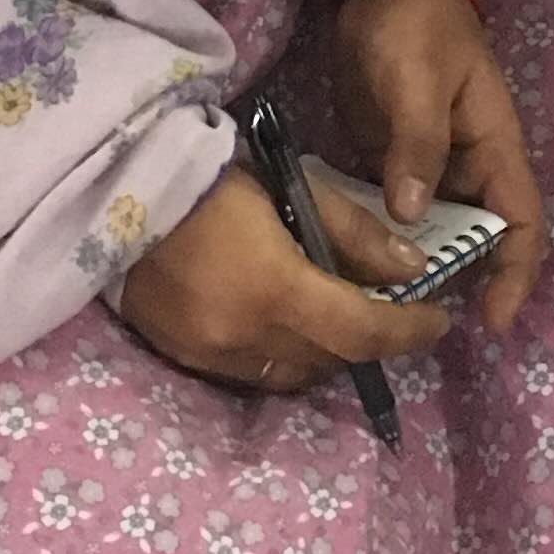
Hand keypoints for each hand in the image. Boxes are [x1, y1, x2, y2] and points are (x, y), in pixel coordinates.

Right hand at [112, 166, 452, 393]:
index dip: (409, 332)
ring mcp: (208, 355)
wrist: (114, 186)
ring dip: (327, 355)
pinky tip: (289, 325)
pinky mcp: (182, 357)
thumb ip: (356, 232)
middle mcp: (241, 337)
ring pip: (292, 377)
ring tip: (344, 319)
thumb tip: (413, 271)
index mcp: (273, 290)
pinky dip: (283, 357)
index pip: (361, 332)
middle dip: (369, 339)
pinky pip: (252, 374)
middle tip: (392, 308)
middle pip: (329, 360)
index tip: (439, 319)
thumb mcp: (293, 187)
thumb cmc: (210, 176)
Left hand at [329, 0, 548, 333]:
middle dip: (455, 283)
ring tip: (376, 305)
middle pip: (476, 239)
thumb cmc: (413, 23)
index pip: (520, 224)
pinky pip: (395, 212)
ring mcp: (432, 164)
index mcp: (494, 146)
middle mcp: (470, 165)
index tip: (491, 323)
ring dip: (413, 266)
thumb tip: (410, 214)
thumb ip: (417, 146)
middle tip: (411, 322)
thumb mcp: (415, 79)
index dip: (514, 276)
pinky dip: (380, 239)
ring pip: (433, 232)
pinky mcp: (395, 159)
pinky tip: (348, 265)